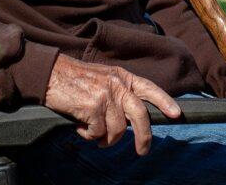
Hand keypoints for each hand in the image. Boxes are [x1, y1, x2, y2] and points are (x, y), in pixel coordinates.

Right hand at [43, 54, 179, 154]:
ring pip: (117, 130)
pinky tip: (81, 127)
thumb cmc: (73, 78)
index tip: (176, 114)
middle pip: (140, 116)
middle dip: (144, 137)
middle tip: (142, 151)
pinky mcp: (93, 108)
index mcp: (121, 76)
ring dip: (105, 138)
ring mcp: (106, 96)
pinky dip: (89, 136)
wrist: (49, 73)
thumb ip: (118, 91)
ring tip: (92, 132)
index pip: (149, 88)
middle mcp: (117, 85)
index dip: (164, 101)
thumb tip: (129, 118)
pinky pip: (98, 134)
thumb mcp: (102, 77)